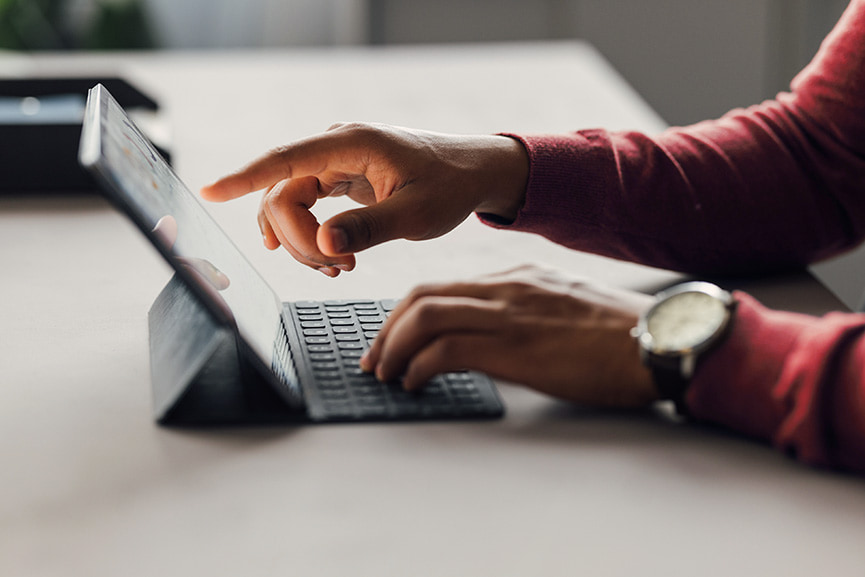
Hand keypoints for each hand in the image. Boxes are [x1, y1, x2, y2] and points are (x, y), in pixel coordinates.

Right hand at [201, 122, 528, 275]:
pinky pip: (306, 206)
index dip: (243, 178)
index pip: (284, 160)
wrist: (474, 174)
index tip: (208, 192)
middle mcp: (337, 147)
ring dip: (304, 242)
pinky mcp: (340, 177)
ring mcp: (336, 161)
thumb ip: (370, 228)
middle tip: (337, 269)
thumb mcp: (417, 214)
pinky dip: (312, 235)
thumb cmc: (450, 187)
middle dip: (298, 239)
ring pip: (290, 204)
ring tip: (340, 267)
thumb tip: (325, 243)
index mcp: (352, 143)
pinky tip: (328, 257)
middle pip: (283, 194)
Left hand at [361, 265, 658, 407]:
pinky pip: (447, 349)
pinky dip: (419, 366)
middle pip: (422, 296)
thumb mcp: (564, 308)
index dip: (405, 314)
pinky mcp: (516, 346)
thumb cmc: (620, 335)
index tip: (392, 338)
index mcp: (517, 277)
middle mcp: (506, 288)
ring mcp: (510, 314)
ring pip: (425, 316)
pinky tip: (416, 384)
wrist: (661, 340)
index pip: (442, 286)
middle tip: (374, 359)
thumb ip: (525, 312)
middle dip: (386, 329)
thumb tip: (491, 338)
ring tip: (386, 375)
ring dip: (393, 348)